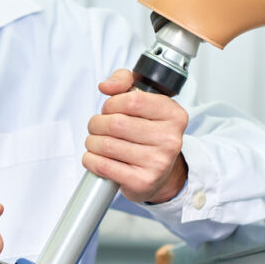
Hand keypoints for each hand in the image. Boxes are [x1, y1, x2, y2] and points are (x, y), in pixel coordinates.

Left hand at [83, 69, 188, 202]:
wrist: (159, 174)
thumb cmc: (147, 135)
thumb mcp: (144, 102)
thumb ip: (125, 82)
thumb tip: (106, 86)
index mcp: (174, 115)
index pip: (133, 100)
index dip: (111, 103)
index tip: (109, 109)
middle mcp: (169, 139)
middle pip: (116, 124)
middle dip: (96, 123)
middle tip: (96, 127)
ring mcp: (157, 162)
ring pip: (106, 145)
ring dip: (91, 142)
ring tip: (95, 142)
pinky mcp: (142, 181)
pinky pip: (103, 166)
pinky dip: (90, 160)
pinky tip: (94, 157)